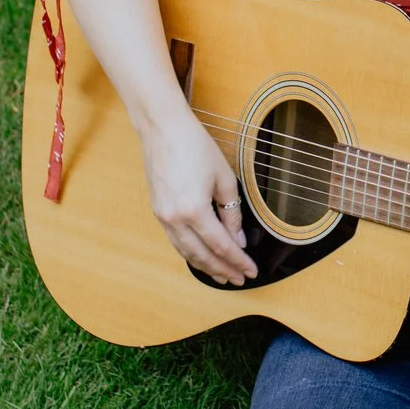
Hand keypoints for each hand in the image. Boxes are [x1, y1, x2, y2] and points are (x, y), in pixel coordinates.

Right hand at [140, 109, 255, 285]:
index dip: (238, 261)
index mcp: (194, 211)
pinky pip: (176, 241)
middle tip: (239, 279)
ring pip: (186, 252)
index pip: (221, 246)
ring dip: (206, 266)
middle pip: (202, 255)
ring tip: (223, 275)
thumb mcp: (224, 178)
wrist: (163, 129)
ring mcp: (163, 217)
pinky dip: (190, 253)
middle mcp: (175, 219)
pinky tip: (201, 257)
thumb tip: (238, 240)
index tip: (251, 270)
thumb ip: (232, 213)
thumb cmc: (195, 147)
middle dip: (223, 270)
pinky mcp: (158, 212)